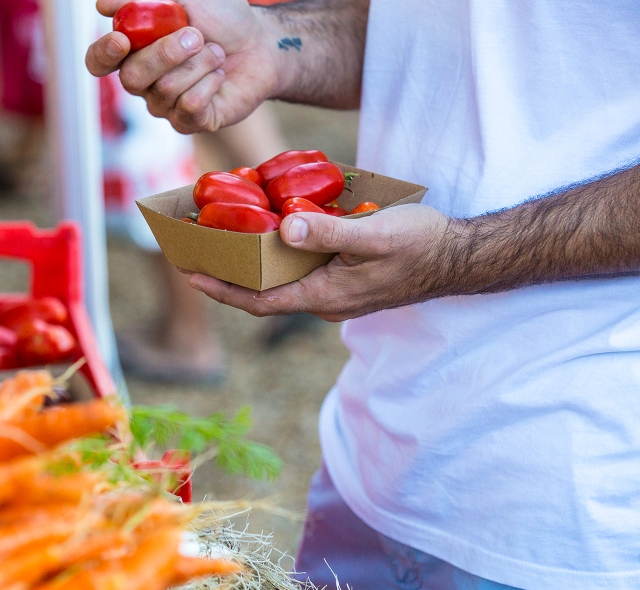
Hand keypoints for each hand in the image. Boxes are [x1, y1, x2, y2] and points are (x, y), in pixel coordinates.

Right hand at [86, 0, 279, 132]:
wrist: (259, 44)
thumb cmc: (220, 19)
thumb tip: (102, 5)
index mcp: (133, 50)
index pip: (98, 62)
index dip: (103, 54)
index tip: (121, 40)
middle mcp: (144, 81)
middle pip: (132, 79)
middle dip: (166, 54)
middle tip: (197, 36)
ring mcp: (165, 105)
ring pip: (165, 91)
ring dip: (199, 65)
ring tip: (216, 53)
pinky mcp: (189, 122)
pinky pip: (189, 107)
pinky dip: (210, 84)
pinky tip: (220, 76)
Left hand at [186, 205, 453, 320]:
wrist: (458, 258)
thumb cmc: (420, 245)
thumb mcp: (375, 235)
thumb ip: (330, 233)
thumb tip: (284, 229)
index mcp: (324, 296)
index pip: (258, 301)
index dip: (221, 289)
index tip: (190, 273)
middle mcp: (324, 301)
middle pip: (262, 294)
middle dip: (227, 277)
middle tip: (197, 252)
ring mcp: (334, 293)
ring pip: (280, 284)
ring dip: (251, 267)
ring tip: (224, 240)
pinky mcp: (344, 282)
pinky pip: (300, 274)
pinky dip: (278, 258)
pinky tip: (273, 233)